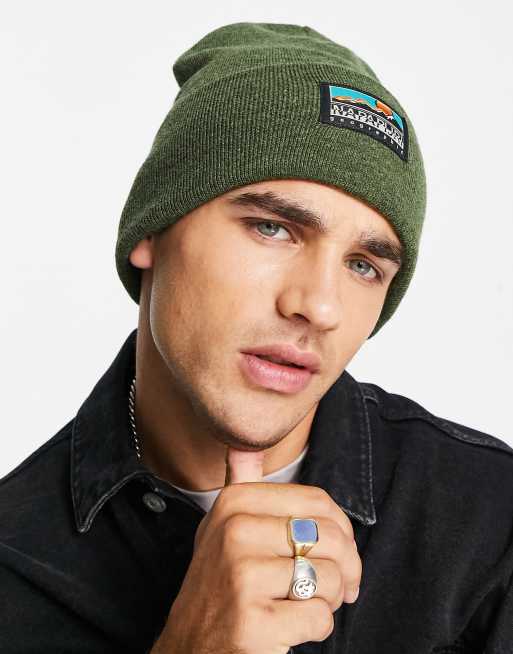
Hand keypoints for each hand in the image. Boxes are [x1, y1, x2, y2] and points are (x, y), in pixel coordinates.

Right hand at [150, 447, 361, 653]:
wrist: (190, 649)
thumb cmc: (219, 586)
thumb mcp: (222, 527)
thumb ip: (239, 483)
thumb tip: (241, 444)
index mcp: (234, 502)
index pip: (318, 501)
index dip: (340, 529)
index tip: (337, 551)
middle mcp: (234, 532)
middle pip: (330, 536)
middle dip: (347, 568)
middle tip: (336, 587)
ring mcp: (241, 576)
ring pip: (329, 577)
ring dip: (330, 600)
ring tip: (307, 604)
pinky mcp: (253, 622)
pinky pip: (319, 618)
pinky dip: (315, 629)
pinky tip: (290, 627)